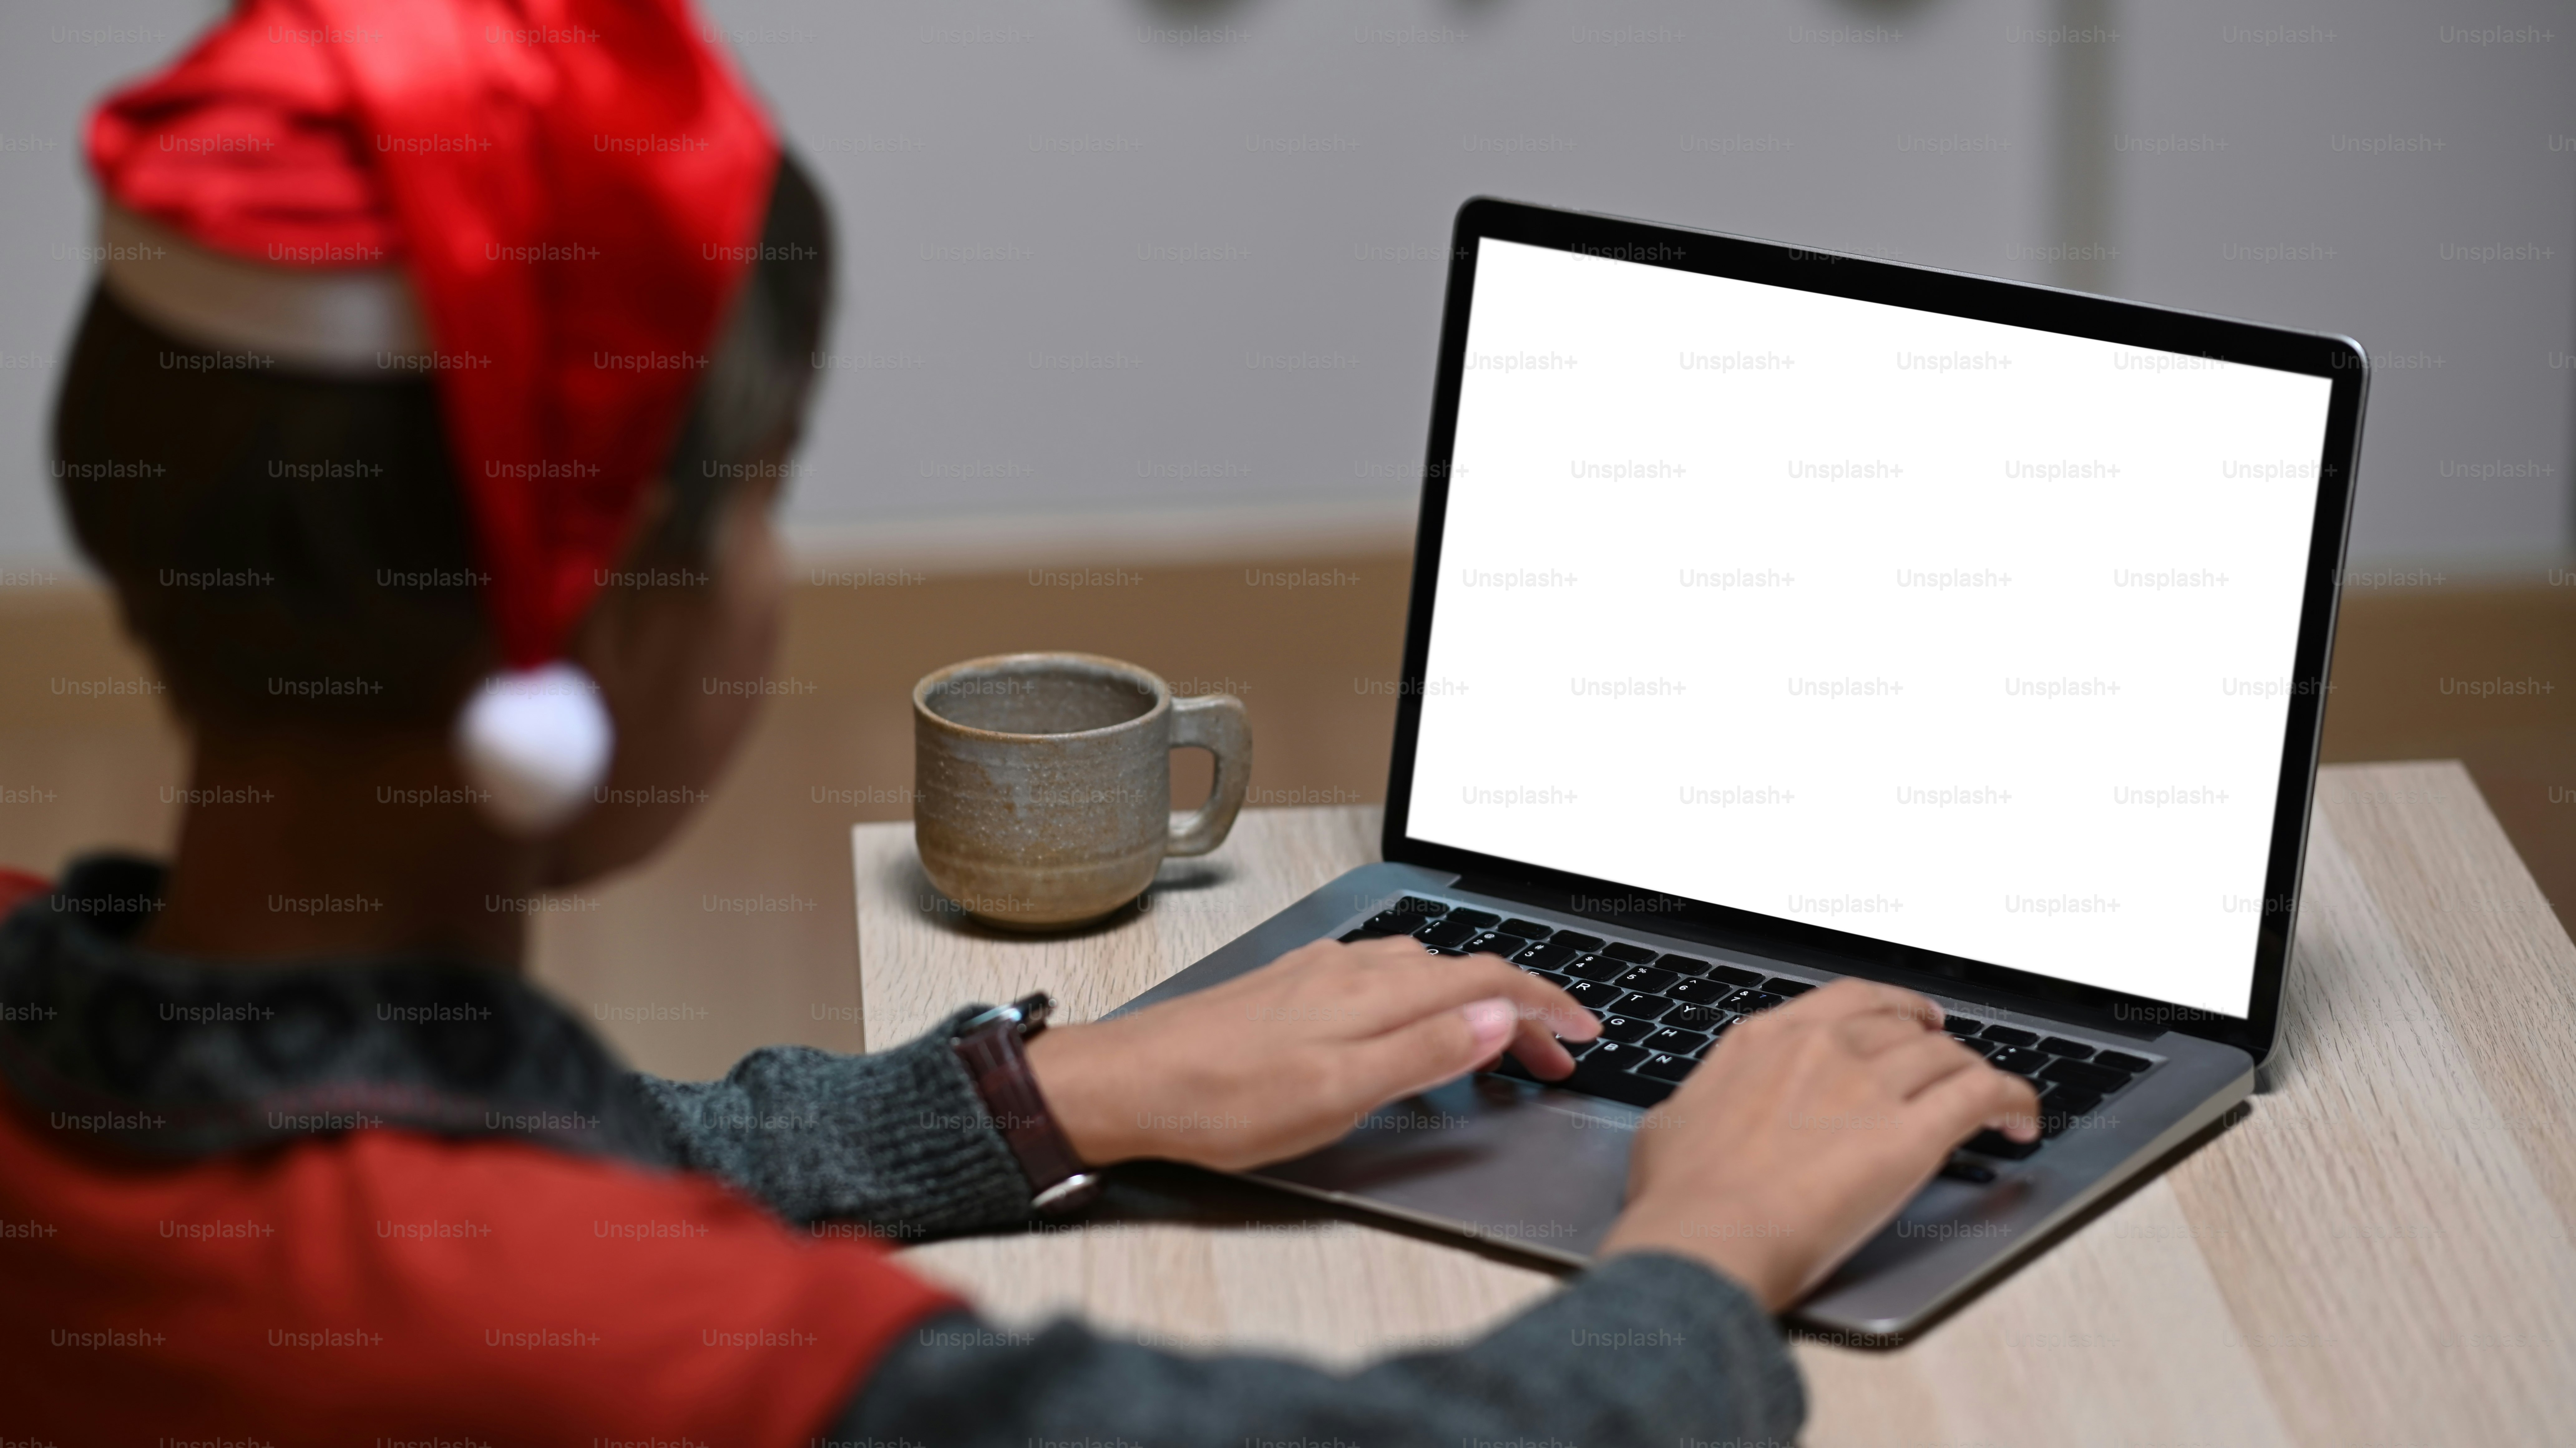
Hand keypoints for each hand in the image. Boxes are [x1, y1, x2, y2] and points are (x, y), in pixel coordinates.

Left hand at [1023, 934, 1599, 1170]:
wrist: (1127, 1083)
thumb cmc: (1222, 1100)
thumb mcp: (1337, 1094)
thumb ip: (1422, 1052)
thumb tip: (1498, 1015)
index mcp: (1373, 993)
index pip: (1487, 979)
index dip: (1546, 1005)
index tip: (1584, 1036)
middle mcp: (1351, 969)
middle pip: (1463, 971)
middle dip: (1521, 1008)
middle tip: (1556, 1057)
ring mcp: (1319, 974)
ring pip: (1422, 970)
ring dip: (1472, 999)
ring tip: (1497, 1040)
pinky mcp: (1291, 987)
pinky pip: (1380, 977)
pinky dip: (1423, 996)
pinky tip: (1410, 1020)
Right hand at [1597, 979, 2039, 1310]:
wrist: (1707, 1238)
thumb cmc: (1681, 1197)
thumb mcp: (1670, 1126)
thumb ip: (1700, 1106)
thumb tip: (1698, 1116)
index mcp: (1764, 1041)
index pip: (1847, 1001)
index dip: (1890, 1007)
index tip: (1906, 1019)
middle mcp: (1821, 1049)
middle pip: (1902, 1025)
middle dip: (1933, 1040)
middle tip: (1949, 1060)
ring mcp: (1868, 1085)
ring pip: (1948, 1055)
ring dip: (1974, 1072)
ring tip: (1990, 1099)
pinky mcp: (1912, 1134)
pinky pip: (1982, 1094)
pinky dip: (2013, 1099)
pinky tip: (2021, 1118)